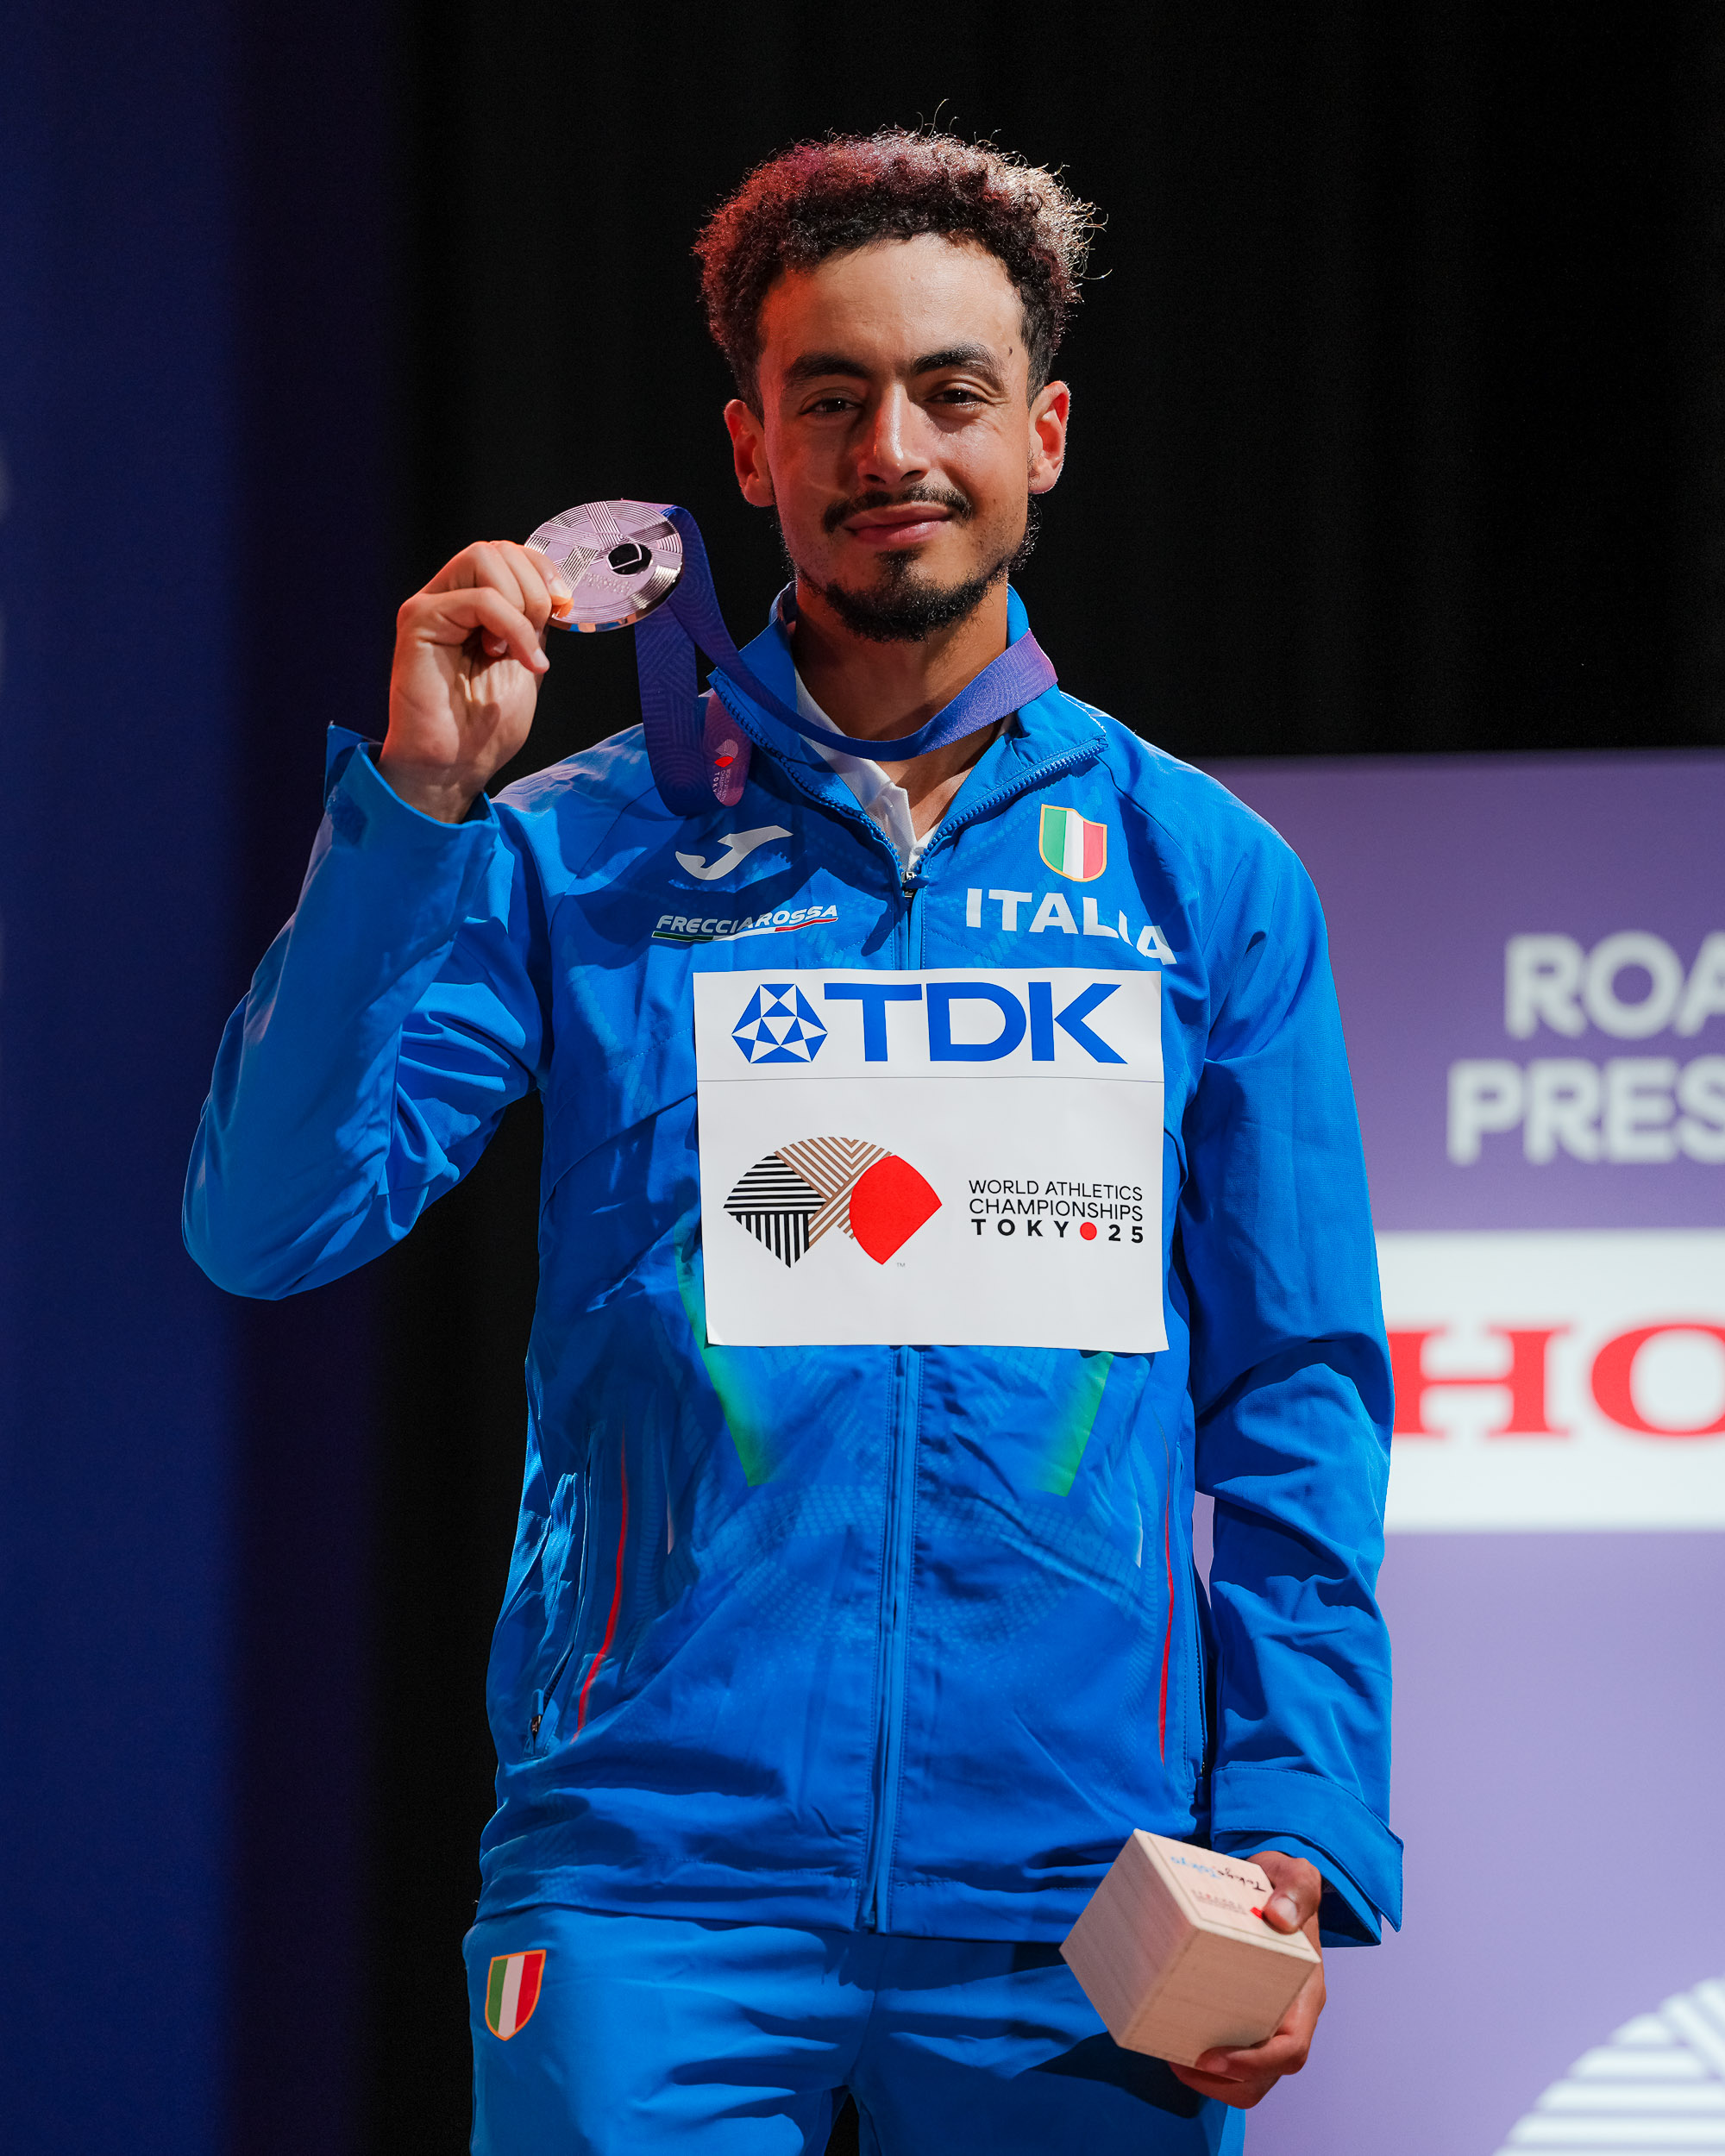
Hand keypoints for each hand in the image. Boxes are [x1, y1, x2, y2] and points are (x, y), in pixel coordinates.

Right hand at [381, 540, 567, 821]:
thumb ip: (532, 624)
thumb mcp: (524, 662)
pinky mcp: (419, 621)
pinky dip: (512, 626)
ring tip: (520, 651)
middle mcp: (447, 598)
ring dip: (521, 603)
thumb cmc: (482, 729)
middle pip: (497, 548)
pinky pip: (478, 599)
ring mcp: (431, 606)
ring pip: (483, 558)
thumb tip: (553, 592)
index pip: (508, 554)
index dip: (543, 570)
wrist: (453, 769)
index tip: (565, 609)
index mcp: (471, 606)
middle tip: (542, 635)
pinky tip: (517, 659)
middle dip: (536, 587)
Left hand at [1168, 1850, 1325, 2109]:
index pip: (1291, 2048)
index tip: (1212, 2058)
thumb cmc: (1281, 1886)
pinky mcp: (1247, 2018)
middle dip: (1224, 2082)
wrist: (1271, 1887)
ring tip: (1172, 2058)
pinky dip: (1207, 2067)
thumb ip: (1296, 1888)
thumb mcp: (1294, 1875)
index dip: (1255, 2064)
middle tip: (1179, 2061)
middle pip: (1267, 2076)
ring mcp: (1269, 2022)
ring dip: (1213, 2083)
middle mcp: (1291, 2017)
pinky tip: (1175, 2042)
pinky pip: (1233, 2059)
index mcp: (1305, 1993)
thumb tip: (1280, 1916)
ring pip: (1250, 2079)